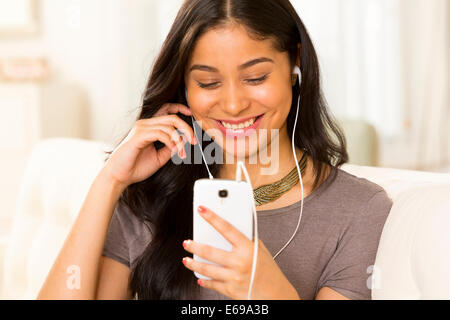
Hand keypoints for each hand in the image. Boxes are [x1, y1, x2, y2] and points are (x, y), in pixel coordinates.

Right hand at [102, 103, 196, 189]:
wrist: (119, 177)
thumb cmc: (136, 167)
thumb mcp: (159, 158)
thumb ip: (170, 148)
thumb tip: (183, 141)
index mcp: (149, 127)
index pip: (165, 110)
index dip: (179, 108)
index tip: (191, 114)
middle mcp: (145, 124)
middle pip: (172, 117)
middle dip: (187, 128)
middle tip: (194, 141)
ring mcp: (141, 128)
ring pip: (169, 126)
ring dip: (180, 140)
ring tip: (182, 153)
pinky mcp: (139, 136)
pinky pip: (161, 133)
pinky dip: (171, 141)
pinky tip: (174, 150)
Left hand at [182, 205, 299, 299]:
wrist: (276, 295)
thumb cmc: (269, 272)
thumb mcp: (261, 251)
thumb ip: (247, 240)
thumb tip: (231, 229)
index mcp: (248, 249)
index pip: (226, 228)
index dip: (212, 217)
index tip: (202, 210)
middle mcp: (239, 262)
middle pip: (210, 251)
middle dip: (194, 245)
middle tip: (187, 242)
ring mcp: (233, 277)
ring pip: (207, 269)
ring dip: (193, 264)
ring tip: (186, 260)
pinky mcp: (230, 290)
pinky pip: (212, 284)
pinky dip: (204, 281)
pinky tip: (199, 277)